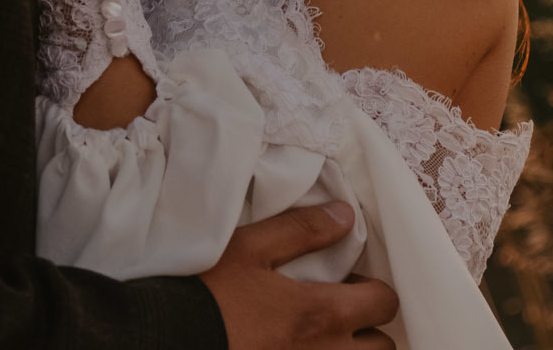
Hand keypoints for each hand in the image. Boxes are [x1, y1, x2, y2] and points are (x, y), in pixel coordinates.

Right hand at [199, 203, 398, 349]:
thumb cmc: (208, 294)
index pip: (385, 303)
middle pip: (383, 348)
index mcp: (323, 314)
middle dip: (370, 328)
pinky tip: (298, 348)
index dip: (374, 289)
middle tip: (340, 313)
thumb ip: (302, 230)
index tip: (350, 283)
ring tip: (321, 336)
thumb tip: (345, 215)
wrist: (167, 338)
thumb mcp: (250, 248)